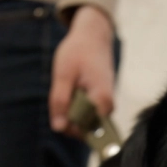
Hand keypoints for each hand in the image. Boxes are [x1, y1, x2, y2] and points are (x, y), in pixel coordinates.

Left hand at [49, 5, 116, 136]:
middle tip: (65, 89)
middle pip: (81, 129)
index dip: (65, 120)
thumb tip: (58, 128)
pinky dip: (72, 106)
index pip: (82, 128)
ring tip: (70, 88)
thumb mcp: (63, 74)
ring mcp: (105, 108)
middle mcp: (108, 107)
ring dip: (68, 110)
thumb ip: (60, 101)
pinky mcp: (100, 107)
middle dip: (66, 116)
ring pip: (80, 123)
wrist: (93, 38)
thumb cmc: (78, 52)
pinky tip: (73, 90)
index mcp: (102, 99)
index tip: (61, 99)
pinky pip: (82, 116)